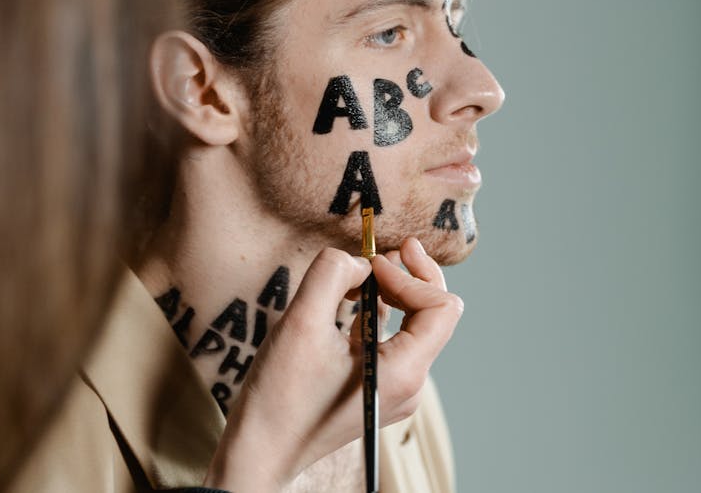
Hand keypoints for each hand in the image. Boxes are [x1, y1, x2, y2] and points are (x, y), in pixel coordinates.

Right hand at [203, 238, 462, 492]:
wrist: (260, 451)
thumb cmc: (279, 396)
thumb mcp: (301, 321)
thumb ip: (331, 274)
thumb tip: (357, 259)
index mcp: (403, 372)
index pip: (440, 307)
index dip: (409, 276)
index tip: (372, 264)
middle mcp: (408, 385)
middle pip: (434, 315)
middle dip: (411, 277)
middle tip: (389, 250)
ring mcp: (394, 391)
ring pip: (413, 328)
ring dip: (392, 294)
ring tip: (363, 273)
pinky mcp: (375, 390)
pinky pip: (390, 344)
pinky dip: (376, 316)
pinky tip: (351, 302)